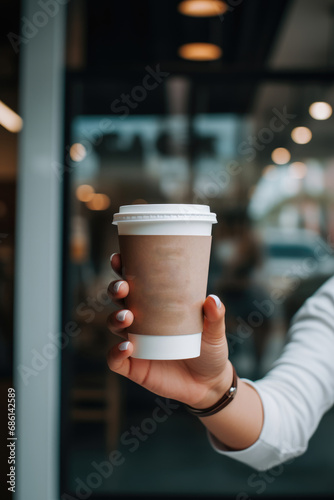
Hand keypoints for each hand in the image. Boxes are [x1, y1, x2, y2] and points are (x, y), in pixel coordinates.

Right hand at [106, 253, 231, 408]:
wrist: (209, 383)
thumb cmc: (209, 349)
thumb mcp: (215, 331)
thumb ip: (215, 317)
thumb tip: (212, 300)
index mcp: (156, 306)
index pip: (135, 283)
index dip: (122, 269)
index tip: (119, 258)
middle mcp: (141, 321)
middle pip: (119, 300)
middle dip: (116, 290)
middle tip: (124, 288)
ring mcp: (135, 343)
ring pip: (114, 325)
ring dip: (115, 318)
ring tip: (128, 317)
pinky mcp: (134, 367)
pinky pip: (115, 360)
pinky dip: (115, 353)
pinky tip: (127, 348)